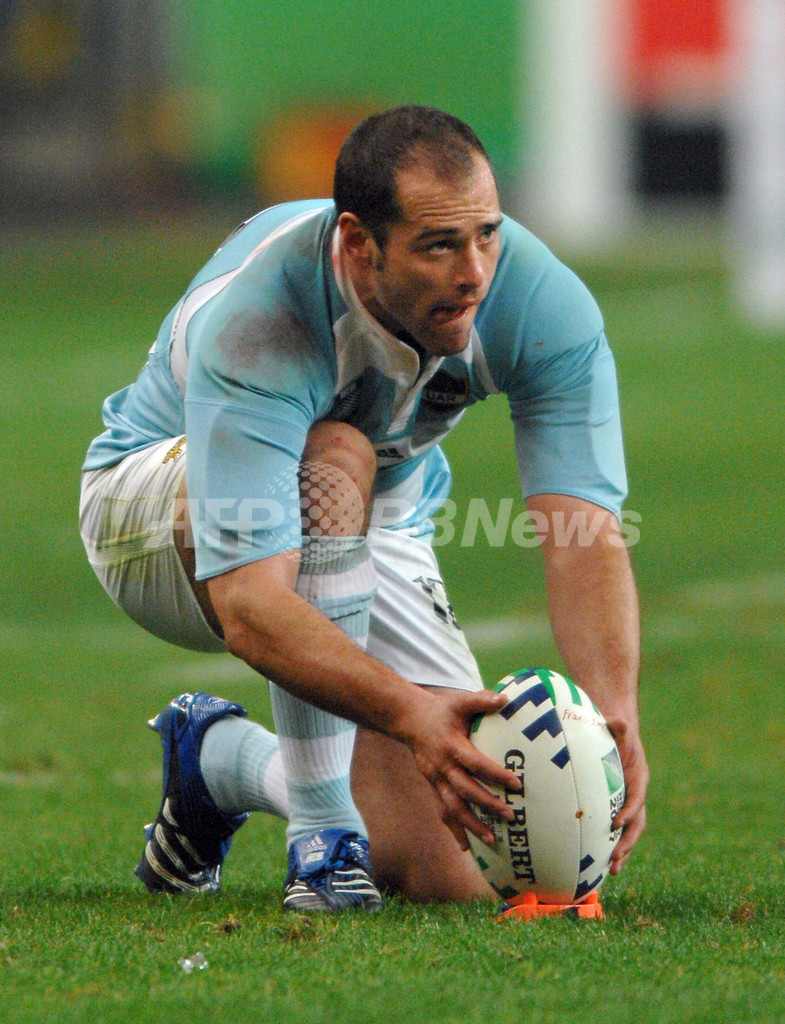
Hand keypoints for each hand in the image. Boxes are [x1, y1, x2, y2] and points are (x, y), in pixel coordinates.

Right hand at [403, 688, 522, 850]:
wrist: (409, 719)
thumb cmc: (440, 709)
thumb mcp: (459, 701)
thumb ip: (482, 700)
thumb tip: (506, 699)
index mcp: (451, 746)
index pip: (476, 764)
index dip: (495, 774)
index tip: (516, 784)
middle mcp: (443, 767)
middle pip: (466, 791)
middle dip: (487, 805)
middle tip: (511, 816)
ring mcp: (436, 779)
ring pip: (453, 807)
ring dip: (471, 825)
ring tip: (491, 840)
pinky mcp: (433, 786)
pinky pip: (443, 810)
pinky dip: (454, 829)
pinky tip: (466, 847)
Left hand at [605, 715, 648, 874]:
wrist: (615, 735)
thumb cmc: (615, 732)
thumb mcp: (617, 728)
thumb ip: (618, 727)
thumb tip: (616, 721)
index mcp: (638, 778)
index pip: (636, 798)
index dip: (629, 811)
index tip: (616, 823)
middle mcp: (635, 795)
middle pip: (636, 824)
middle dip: (627, 842)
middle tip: (615, 859)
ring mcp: (626, 804)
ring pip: (628, 833)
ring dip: (621, 852)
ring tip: (612, 871)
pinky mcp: (615, 808)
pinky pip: (615, 830)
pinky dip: (609, 846)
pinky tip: (597, 864)